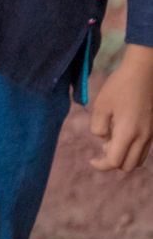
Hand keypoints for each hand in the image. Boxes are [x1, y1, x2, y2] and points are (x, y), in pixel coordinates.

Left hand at [87, 44, 152, 172]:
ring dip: (124, 156)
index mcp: (128, 133)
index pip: (114, 161)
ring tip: (112, 139)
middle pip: (128, 165)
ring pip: (139, 159)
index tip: (91, 160)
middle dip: (113, 162)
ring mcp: (152, 134)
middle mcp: (143, 137)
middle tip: (103, 146)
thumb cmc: (119, 86)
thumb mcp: (101, 106)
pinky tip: (123, 133)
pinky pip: (145, 148)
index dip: (101, 165)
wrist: (145, 72)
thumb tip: (104, 139)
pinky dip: (133, 149)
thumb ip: (98, 127)